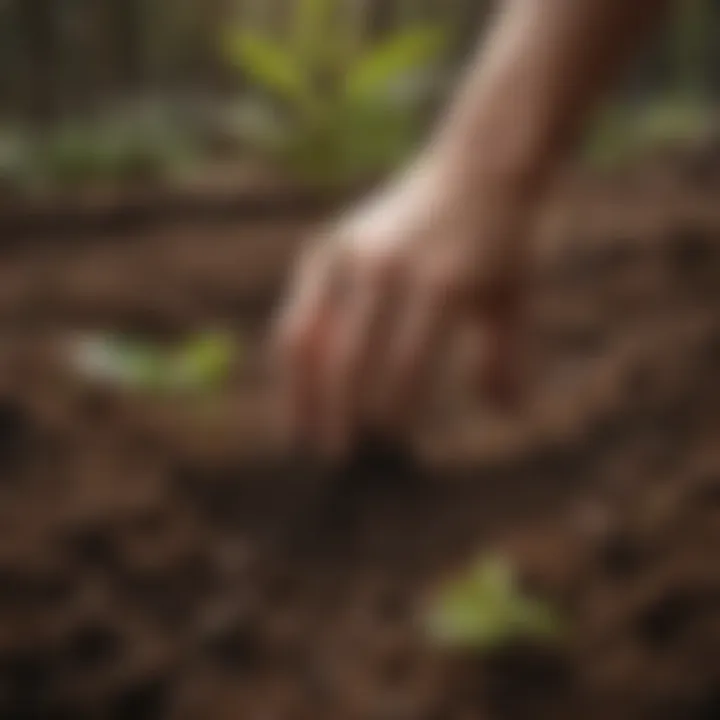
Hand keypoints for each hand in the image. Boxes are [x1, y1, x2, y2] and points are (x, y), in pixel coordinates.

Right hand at [273, 157, 536, 456]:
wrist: (474, 171)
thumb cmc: (496, 246)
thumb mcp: (510, 299)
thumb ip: (504, 358)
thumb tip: (505, 413)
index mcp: (440, 286)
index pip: (405, 368)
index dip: (393, 413)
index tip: (389, 446)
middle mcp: (387, 268)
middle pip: (349, 361)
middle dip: (341, 416)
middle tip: (339, 458)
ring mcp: (351, 254)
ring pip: (310, 339)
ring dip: (303, 395)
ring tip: (302, 437)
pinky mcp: (327, 247)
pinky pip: (299, 313)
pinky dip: (294, 359)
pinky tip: (295, 391)